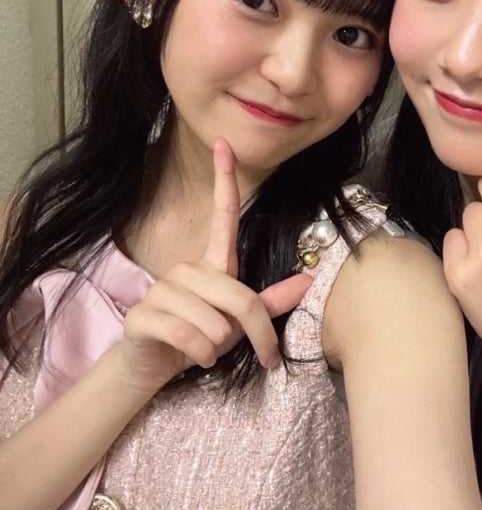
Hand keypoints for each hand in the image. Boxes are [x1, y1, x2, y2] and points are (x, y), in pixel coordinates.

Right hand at [116, 138, 311, 393]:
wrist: (152, 366)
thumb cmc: (202, 339)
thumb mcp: (242, 323)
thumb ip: (273, 301)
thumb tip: (310, 279)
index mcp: (212, 265)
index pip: (223, 215)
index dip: (224, 179)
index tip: (225, 143)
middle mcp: (186, 269)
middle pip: (239, 295)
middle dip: (253, 333)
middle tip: (249, 350)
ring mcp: (161, 290)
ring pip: (214, 322)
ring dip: (218, 346)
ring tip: (206, 349)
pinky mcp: (142, 315)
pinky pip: (187, 336)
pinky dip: (199, 355)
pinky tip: (193, 358)